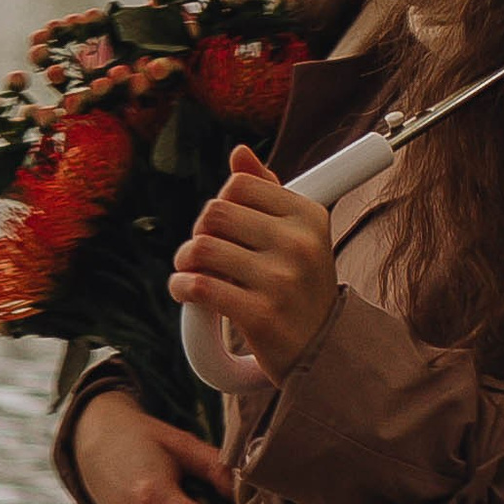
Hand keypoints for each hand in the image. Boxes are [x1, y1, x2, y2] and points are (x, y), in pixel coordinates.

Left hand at [168, 144, 339, 382]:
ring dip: (185, 261)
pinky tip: (185, 290)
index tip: (222, 227)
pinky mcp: (260, 314)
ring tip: (191, 273)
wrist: (321, 349)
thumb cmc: (300, 286)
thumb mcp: (297, 234)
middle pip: (215, 212)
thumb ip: (267, 192)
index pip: (239, 184)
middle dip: (199, 232)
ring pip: (201, 248)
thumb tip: (239, 153)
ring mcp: (281, 280)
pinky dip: (182, 286)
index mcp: (308, 216)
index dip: (221, 203)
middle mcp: (299, 244)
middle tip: (202, 252)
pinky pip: (200, 286)